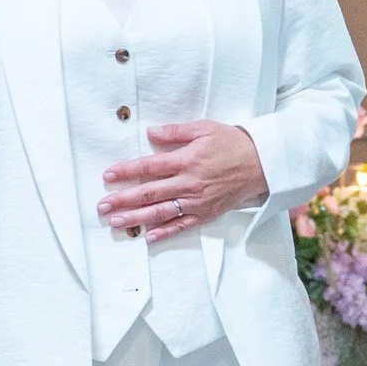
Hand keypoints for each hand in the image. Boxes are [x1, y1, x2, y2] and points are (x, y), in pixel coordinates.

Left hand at [97, 120, 268, 238]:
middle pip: (150, 193)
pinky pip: (183, 225)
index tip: (108, 175)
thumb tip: (150, 132)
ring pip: (161, 212)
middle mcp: (190, 184)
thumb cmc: (232, 143)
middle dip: (123, 200)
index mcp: (187, 160)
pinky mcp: (207, 214)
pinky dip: (165, 232)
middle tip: (102, 206)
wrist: (263, 164)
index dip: (127, 171)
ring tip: (116, 222)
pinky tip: (148, 237)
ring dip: (137, 218)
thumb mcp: (204, 128)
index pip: (150, 167)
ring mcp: (198, 202)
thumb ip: (176, 132)